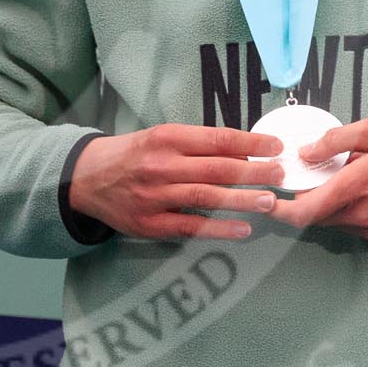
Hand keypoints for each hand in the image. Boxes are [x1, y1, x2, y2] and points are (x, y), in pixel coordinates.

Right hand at [69, 124, 283, 239]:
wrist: (86, 177)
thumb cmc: (132, 155)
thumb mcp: (160, 138)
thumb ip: (197, 146)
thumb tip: (244, 153)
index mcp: (166, 138)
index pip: (218, 139)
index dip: (251, 143)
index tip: (277, 146)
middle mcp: (161, 165)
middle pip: (217, 168)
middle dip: (255, 172)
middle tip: (282, 174)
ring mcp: (154, 196)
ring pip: (207, 197)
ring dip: (243, 200)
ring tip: (271, 201)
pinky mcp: (149, 223)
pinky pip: (190, 226)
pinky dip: (219, 228)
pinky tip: (243, 228)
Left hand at [259, 115, 367, 247]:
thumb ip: (336, 140)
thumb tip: (304, 153)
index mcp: (356, 187)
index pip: (303, 211)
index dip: (279, 209)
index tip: (266, 198)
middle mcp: (363, 216)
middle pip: (317, 216)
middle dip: (308, 198)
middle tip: (313, 174)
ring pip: (338, 222)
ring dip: (333, 204)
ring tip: (352, 177)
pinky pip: (360, 227)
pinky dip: (355, 212)